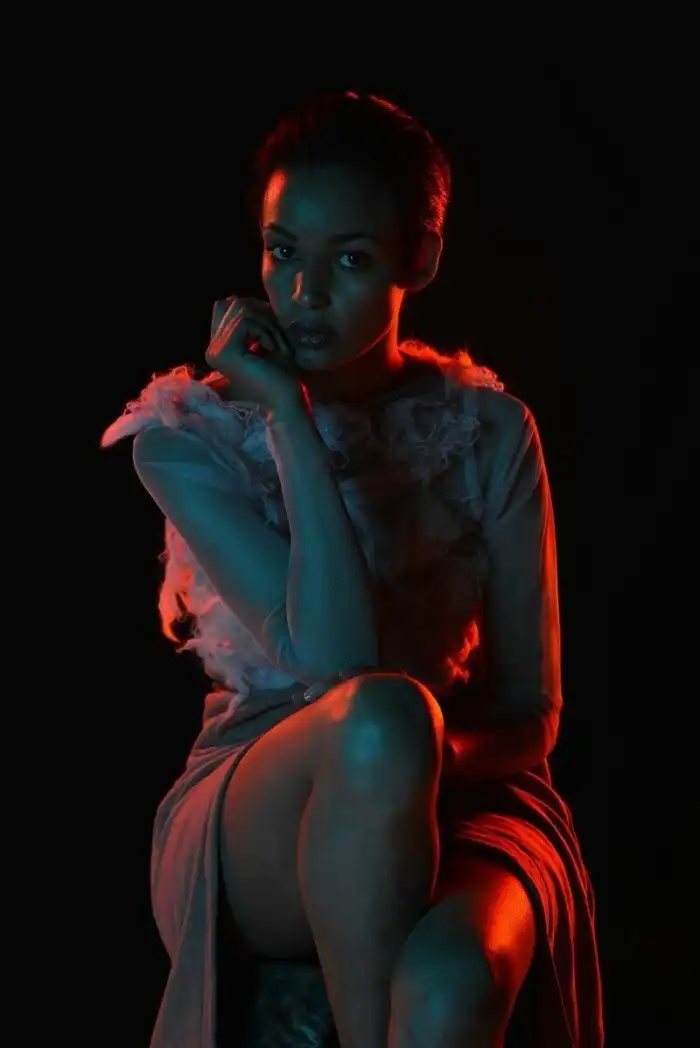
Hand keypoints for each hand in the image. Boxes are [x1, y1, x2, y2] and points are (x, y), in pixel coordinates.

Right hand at [205, 297, 307, 418]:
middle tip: (277, 337)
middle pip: (231, 303)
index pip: (226, 305)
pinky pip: (245, 321)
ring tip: (277, 346)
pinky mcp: (225, 352)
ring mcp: (215, 351)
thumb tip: (243, 298)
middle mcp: (212, 349)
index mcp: (219, 347)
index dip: (253, 308)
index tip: (273, 329)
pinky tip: (273, 350)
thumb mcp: (265, 339)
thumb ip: (251, 320)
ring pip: (239, 309)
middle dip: (260, 313)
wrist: (286, 402)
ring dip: (266, 323)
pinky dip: (265, 330)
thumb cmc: (282, 375)